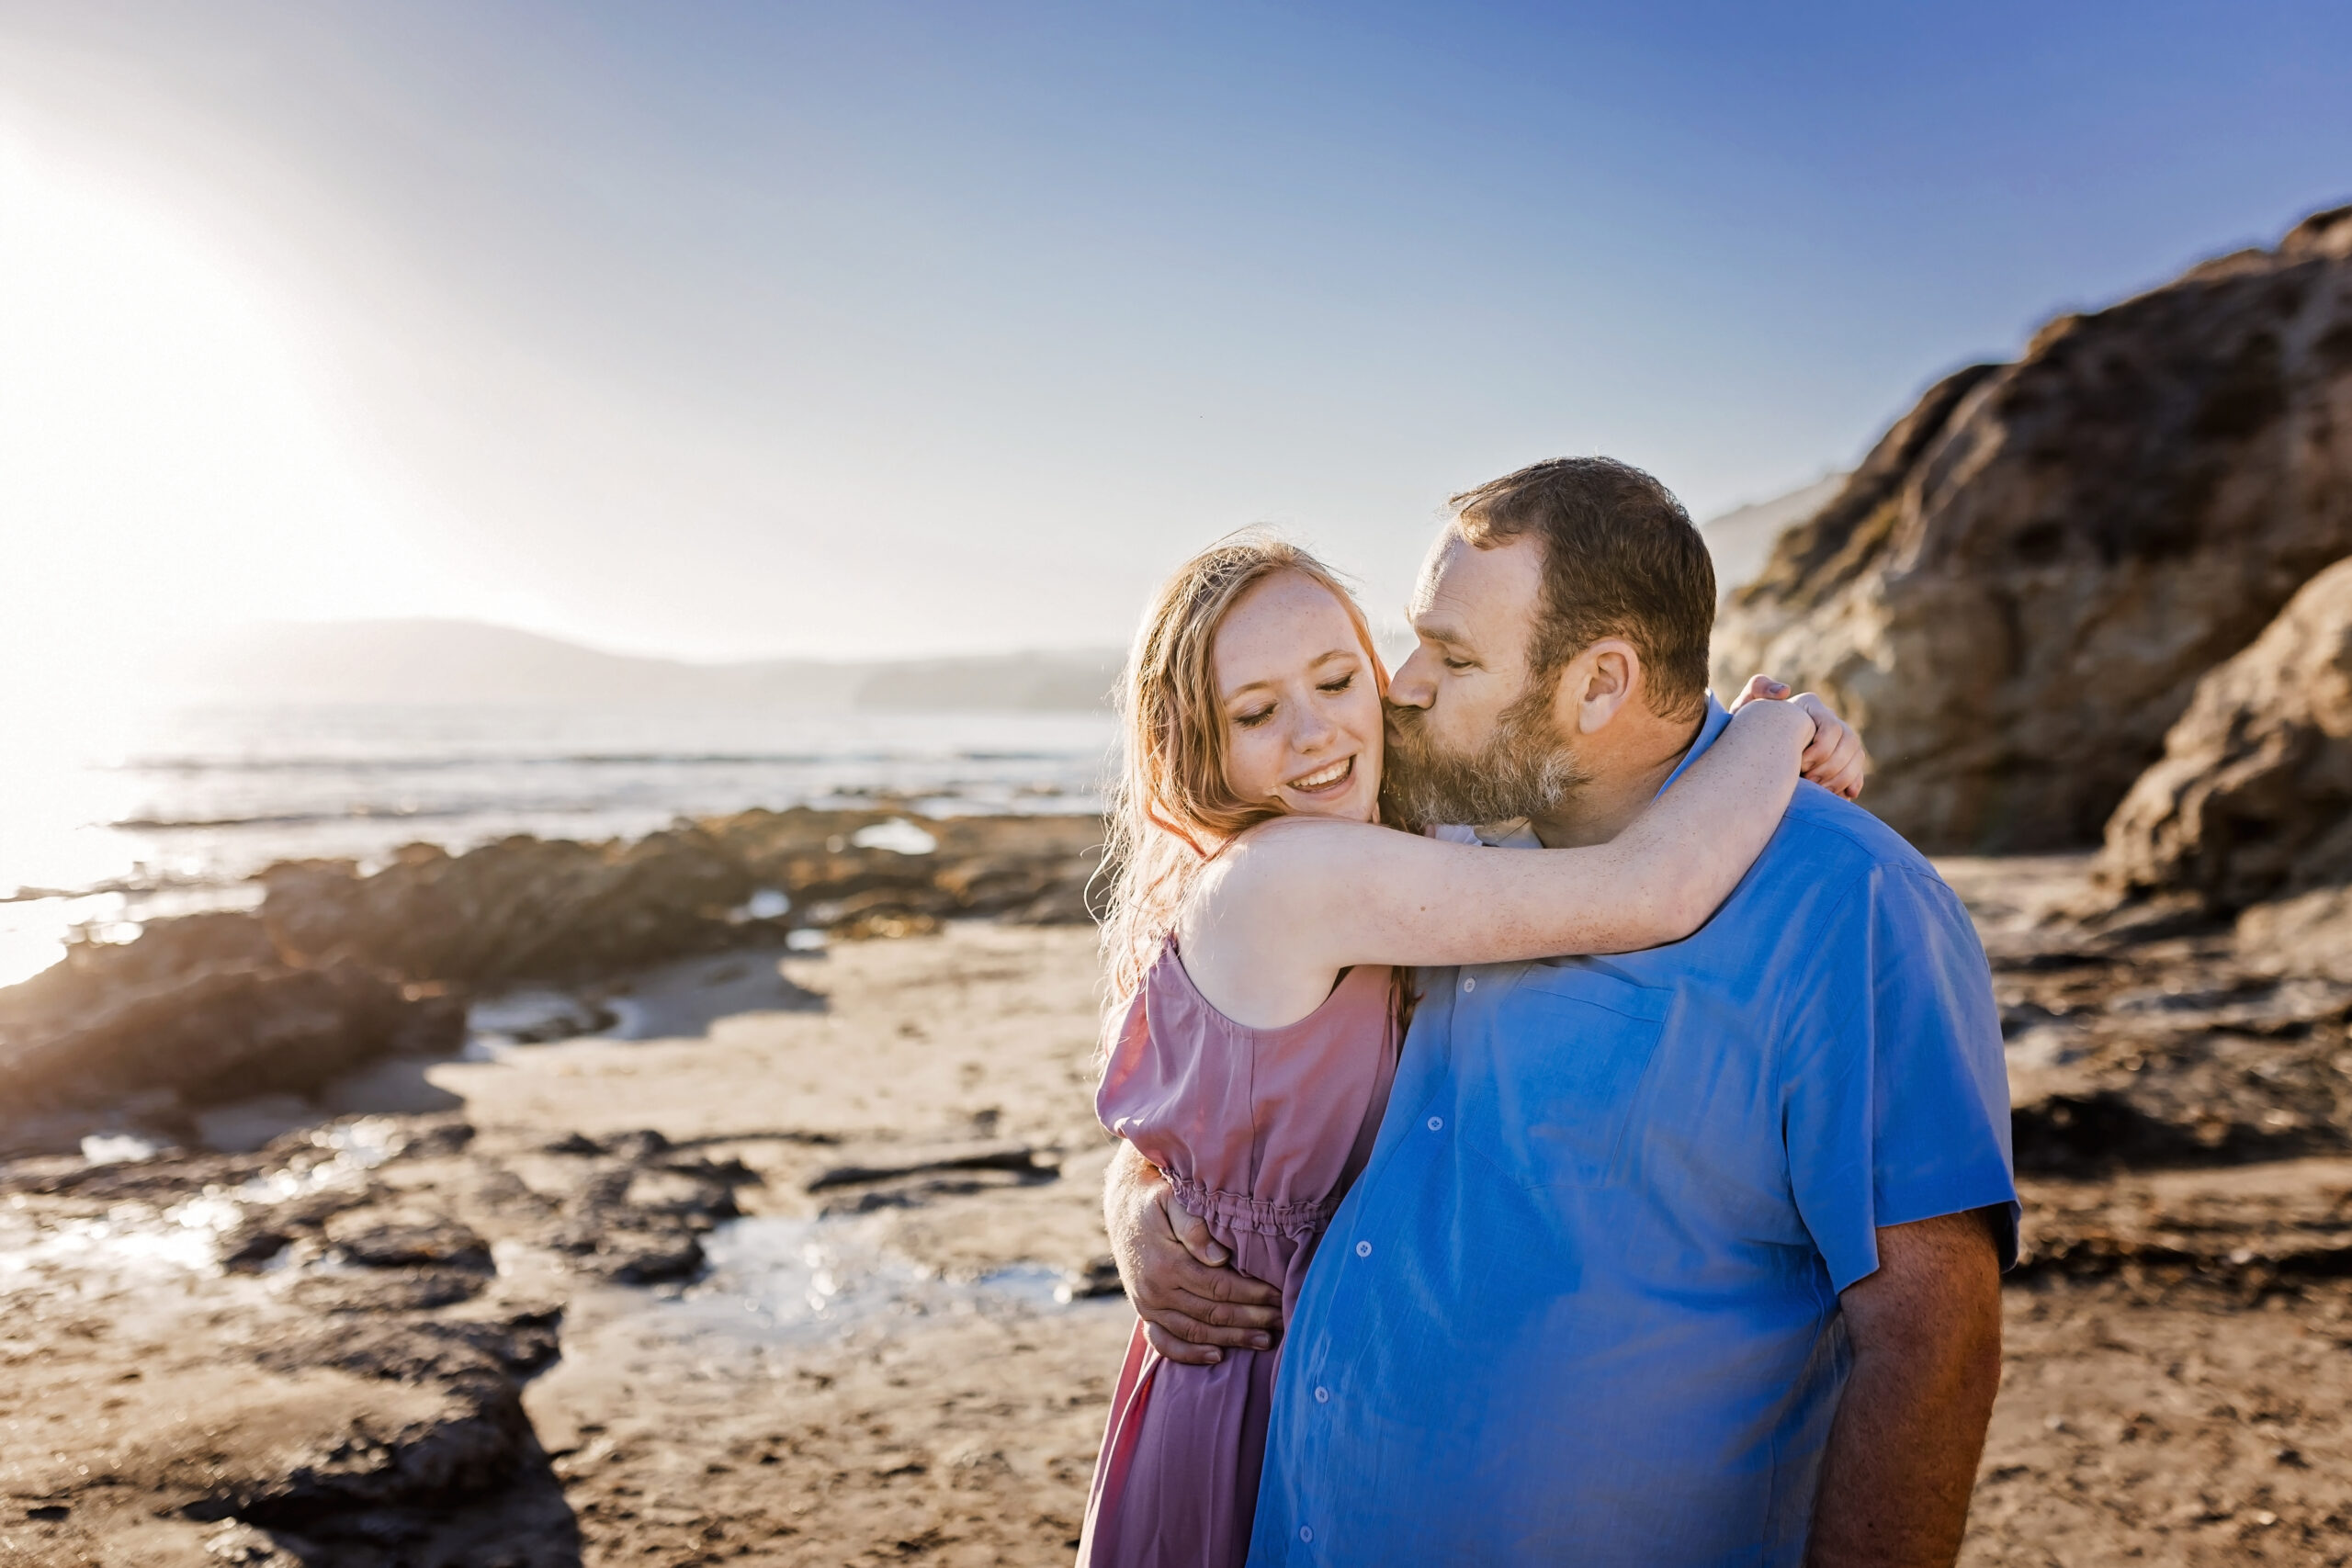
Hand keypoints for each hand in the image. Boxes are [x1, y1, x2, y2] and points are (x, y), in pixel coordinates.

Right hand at [1104, 1144, 1280, 1364]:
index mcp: (1166, 1264)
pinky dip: (1189, 1354)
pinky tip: (1217, 1356)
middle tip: (1282, 1320)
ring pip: (1195, 1332)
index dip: (1252, 1294)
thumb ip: (1194, 1227)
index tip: (1279, 1295)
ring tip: (1264, 1341)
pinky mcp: (1144, 1312)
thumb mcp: (1173, 1200)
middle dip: (1251, 1319)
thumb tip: (1219, 1256)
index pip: (1220, 1287)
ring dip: (1232, 1339)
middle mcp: (1155, 1290)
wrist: (1124, 1204)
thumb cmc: (1158, 1199)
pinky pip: (1164, 1342)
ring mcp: (1147, 1305)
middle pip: (1212, 1313)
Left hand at [1729, 676, 1865, 800]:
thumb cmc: (1744, 731)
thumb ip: (1758, 689)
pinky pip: (1857, 772)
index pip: (1832, 727)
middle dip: (1831, 766)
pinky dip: (1853, 784)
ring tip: (1818, 790)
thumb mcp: (1744, 708)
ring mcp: (1837, 742)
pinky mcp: (1840, 762)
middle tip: (1809, 783)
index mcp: (1810, 706)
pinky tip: (1844, 795)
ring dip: (1841, 777)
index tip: (1798, 765)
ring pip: (1856, 757)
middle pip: (1849, 742)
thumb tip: (1785, 691)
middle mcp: (1828, 721)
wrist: (1746, 755)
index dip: (1820, 749)